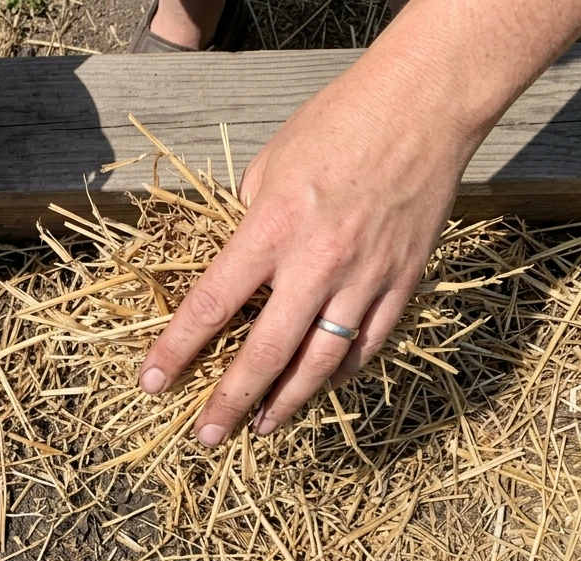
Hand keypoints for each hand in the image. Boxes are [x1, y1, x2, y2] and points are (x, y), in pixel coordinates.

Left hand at [138, 63, 478, 444]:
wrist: (426, 104)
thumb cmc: (339, 121)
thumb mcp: (269, 163)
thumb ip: (250, 223)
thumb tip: (242, 266)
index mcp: (270, 228)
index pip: (212, 305)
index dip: (177, 350)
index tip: (154, 383)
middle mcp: (315, 263)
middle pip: (265, 353)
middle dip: (230, 401)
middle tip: (207, 438)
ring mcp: (364, 277)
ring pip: (320, 362)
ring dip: (287, 402)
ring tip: (262, 427)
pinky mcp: (403, 281)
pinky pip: (368, 343)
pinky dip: (341, 371)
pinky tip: (319, 387)